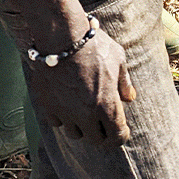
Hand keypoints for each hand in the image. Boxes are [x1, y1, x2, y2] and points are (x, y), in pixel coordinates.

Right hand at [26, 26, 136, 146]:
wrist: (62, 38)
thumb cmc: (95, 46)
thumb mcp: (118, 59)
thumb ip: (124, 82)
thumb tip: (130, 98)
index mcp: (107, 105)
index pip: (117, 136)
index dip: (122, 134)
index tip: (123, 128)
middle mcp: (86, 115)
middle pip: (96, 139)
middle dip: (103, 132)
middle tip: (104, 120)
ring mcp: (66, 113)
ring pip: (76, 134)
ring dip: (82, 126)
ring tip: (85, 112)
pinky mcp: (49, 106)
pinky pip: (58, 122)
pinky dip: (64, 118)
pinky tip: (67, 104)